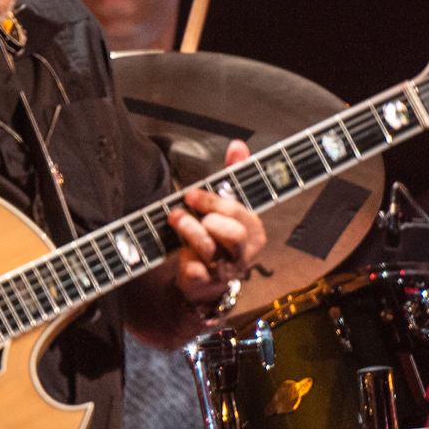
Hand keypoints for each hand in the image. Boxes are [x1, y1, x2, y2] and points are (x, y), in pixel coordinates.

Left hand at [167, 140, 266, 312]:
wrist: (204, 281)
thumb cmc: (216, 237)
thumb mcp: (226, 207)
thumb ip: (232, 177)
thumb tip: (238, 145)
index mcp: (253, 231)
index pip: (238, 212)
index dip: (213, 200)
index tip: (191, 193)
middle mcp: (243, 252)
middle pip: (232, 232)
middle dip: (206, 214)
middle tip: (183, 207)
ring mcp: (225, 270)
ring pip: (211, 248)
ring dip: (190, 230)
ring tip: (175, 220)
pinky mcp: (206, 283)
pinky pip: (195, 270)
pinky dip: (185, 259)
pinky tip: (179, 251)